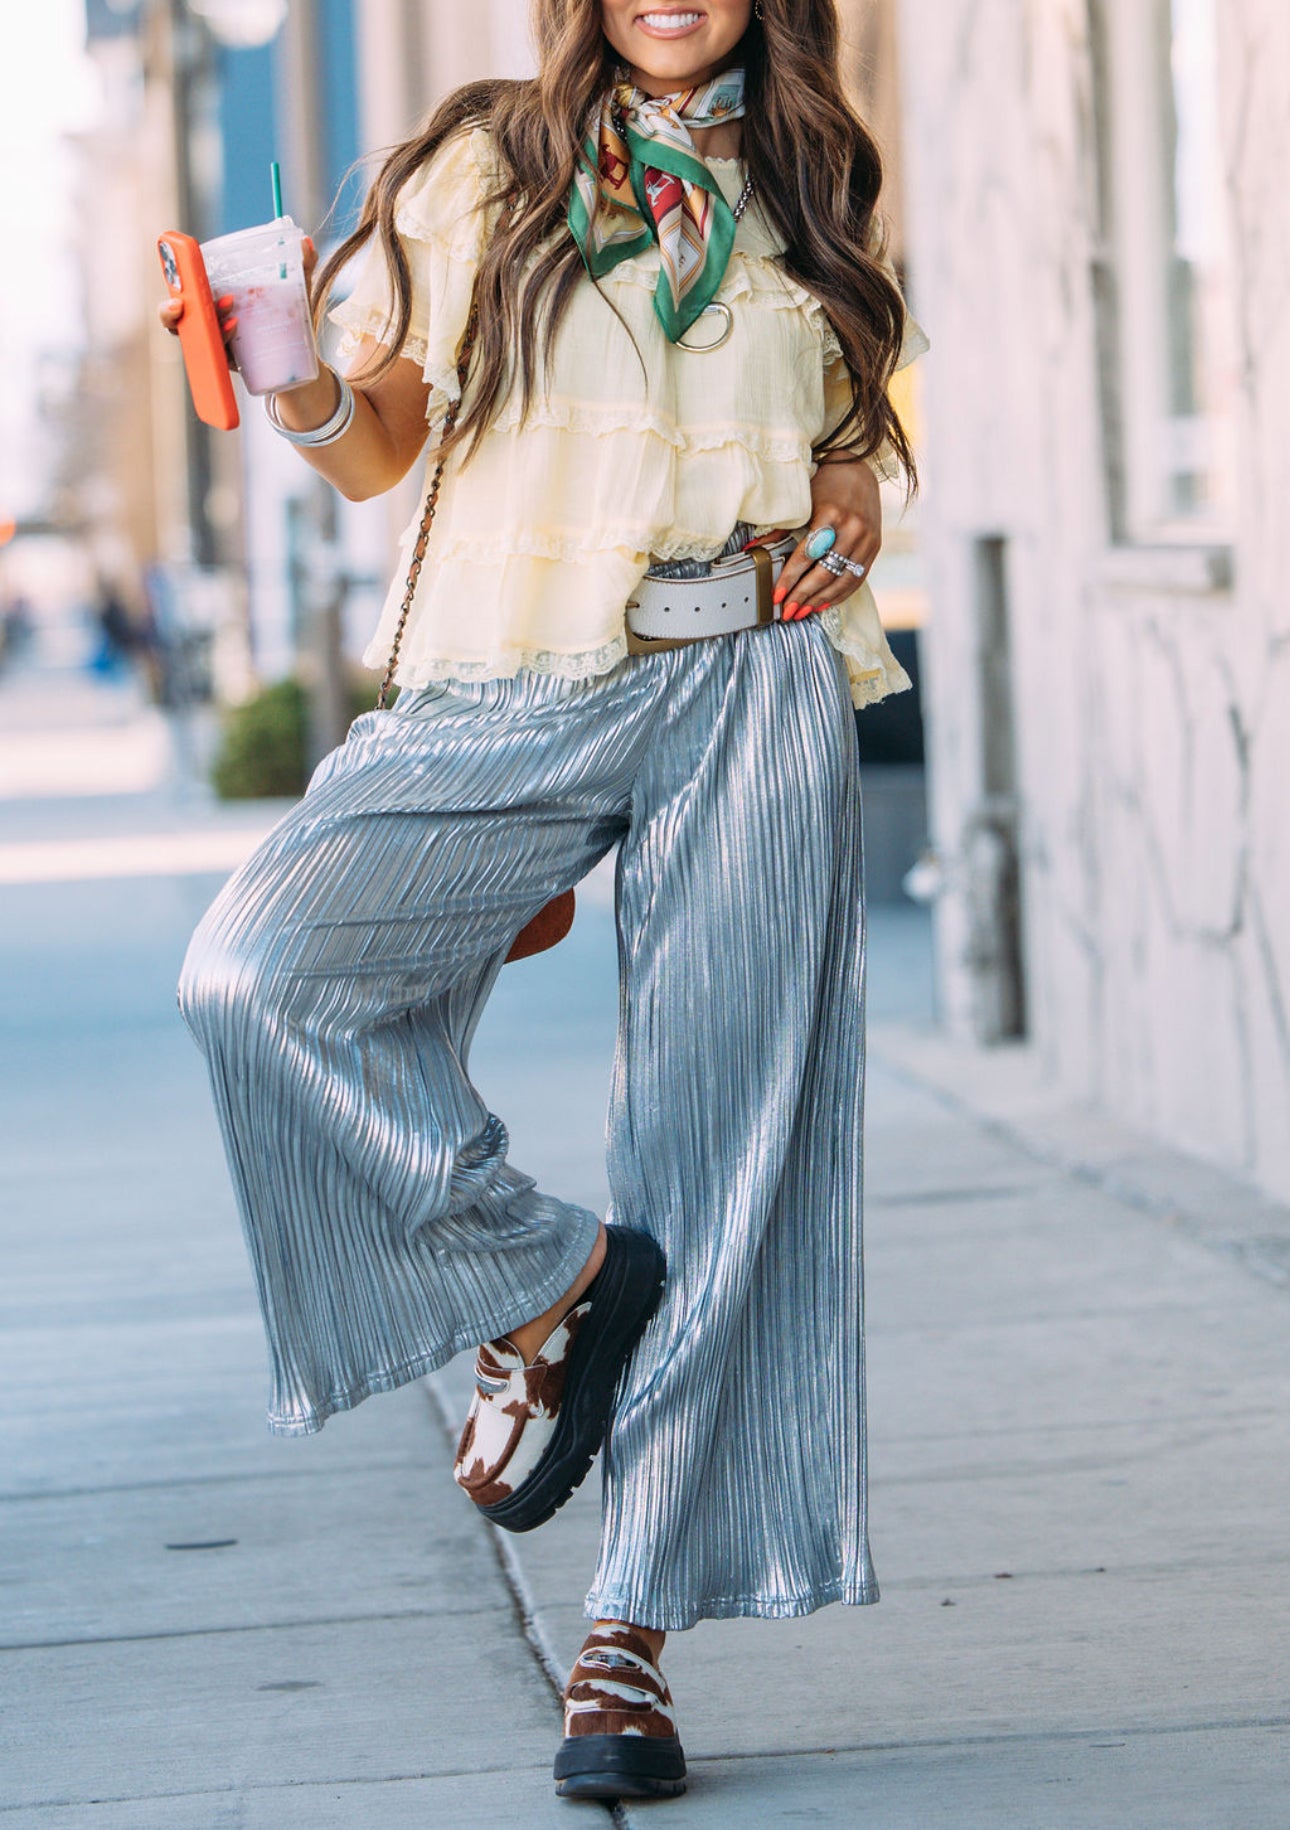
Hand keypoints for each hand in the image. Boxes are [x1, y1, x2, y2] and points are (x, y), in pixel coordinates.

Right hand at [157, 236, 317, 373]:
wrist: (299, 361)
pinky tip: (236, 329)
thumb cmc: (287, 318)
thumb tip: (306, 242)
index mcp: (214, 295)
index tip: (173, 268)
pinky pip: (217, 357)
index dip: (171, 278)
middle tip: (182, 304)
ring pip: (196, 338)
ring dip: (206, 326)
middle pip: (178, 316)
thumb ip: (300, 266)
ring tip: (231, 317)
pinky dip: (223, 344)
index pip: (184, 286)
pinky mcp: (228, 362)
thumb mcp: (294, 290)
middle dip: (172, 311)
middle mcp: (209, 319)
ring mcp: (217, 342)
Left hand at [773, 455, 882, 619]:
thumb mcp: (801, 502)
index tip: (776, 595)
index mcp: (831, 514)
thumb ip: (780, 530)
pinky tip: (823, 604)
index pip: (807, 555)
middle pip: (825, 572)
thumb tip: (752, 551)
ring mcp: (867, 539)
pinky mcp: (875, 547)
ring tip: (802, 612)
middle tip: (787, 612)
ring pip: (842, 580)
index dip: (790, 578)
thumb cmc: (824, 485)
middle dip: (803, 596)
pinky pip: (857, 578)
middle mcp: (853, 528)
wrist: (858, 471)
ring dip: (820, 600)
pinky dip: (840, 594)